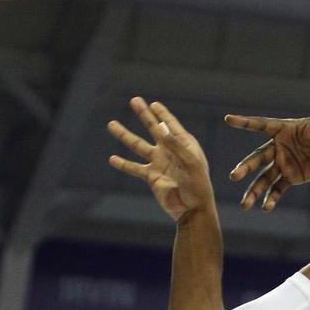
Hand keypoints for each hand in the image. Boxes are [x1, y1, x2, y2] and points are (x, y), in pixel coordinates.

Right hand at [108, 98, 214, 222]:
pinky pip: (134, 168)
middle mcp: (169, 150)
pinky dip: (123, 164)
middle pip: (153, 128)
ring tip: (111, 124)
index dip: (162, 113)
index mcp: (183, 144)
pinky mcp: (151, 177)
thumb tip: (159, 127)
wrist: (192, 209)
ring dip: (124, 135)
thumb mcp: (190, 162)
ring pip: (138, 145)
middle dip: (143, 114)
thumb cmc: (197, 185)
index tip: (154, 104)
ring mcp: (159, 163)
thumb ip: (175, 144)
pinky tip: (112, 159)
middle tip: (134, 100)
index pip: (170, 124)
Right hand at [226, 80, 309, 210]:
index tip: (228, 119)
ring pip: (264, 178)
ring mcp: (284, 163)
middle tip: (234, 176)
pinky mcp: (291, 177)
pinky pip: (278, 188)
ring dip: (254, 190)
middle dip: (246, 167)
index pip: (261, 125)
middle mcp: (280, 146)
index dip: (245, 122)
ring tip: (245, 205)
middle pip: (258, 157)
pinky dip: (272, 198)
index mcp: (284, 130)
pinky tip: (265, 208)